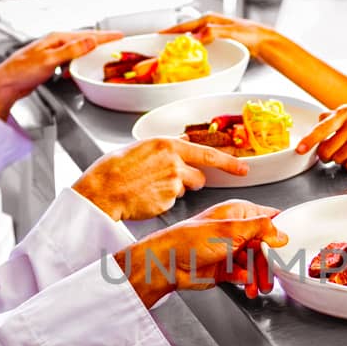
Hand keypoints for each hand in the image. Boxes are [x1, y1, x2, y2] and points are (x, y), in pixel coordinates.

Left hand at [0, 30, 123, 118]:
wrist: (5, 85)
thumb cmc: (20, 71)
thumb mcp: (49, 60)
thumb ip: (71, 51)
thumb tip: (90, 42)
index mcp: (55, 39)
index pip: (86, 36)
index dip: (104, 36)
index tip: (118, 36)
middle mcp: (54, 44)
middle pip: (83, 41)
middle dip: (101, 42)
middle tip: (116, 44)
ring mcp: (52, 54)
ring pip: (77, 51)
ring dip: (90, 53)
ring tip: (103, 56)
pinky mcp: (49, 65)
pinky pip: (70, 61)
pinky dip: (78, 65)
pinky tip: (78, 70)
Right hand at [74, 137, 247, 220]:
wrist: (102, 189)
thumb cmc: (114, 169)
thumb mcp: (141, 147)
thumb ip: (165, 148)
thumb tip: (180, 143)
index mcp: (168, 144)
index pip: (208, 153)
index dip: (229, 163)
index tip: (244, 169)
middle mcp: (174, 161)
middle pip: (200, 176)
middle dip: (190, 181)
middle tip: (167, 181)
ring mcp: (173, 182)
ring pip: (187, 190)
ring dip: (177, 190)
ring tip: (151, 188)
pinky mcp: (168, 200)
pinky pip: (172, 202)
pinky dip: (163, 201)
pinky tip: (146, 197)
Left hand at [113, 200, 287, 306]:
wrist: (168, 264)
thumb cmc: (190, 240)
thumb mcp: (232, 230)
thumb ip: (261, 229)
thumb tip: (281, 233)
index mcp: (239, 213)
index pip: (269, 218)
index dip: (281, 231)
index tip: (291, 245)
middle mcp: (236, 230)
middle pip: (265, 246)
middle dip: (270, 262)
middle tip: (274, 274)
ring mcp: (231, 249)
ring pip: (255, 263)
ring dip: (260, 276)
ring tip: (260, 286)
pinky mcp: (225, 268)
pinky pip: (244, 275)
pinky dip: (248, 282)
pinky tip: (247, 286)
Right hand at [161, 13, 276, 55]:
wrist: (264, 42)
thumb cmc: (251, 34)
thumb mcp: (230, 32)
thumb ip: (213, 33)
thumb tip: (197, 37)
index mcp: (209, 20)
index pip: (185, 26)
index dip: (171, 31)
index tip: (157, 36)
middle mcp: (210, 25)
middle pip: (186, 32)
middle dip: (173, 38)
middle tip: (160, 47)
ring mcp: (213, 33)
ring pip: (192, 39)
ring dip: (182, 46)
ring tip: (172, 54)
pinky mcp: (218, 42)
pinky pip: (200, 46)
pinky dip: (193, 51)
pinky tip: (191, 58)